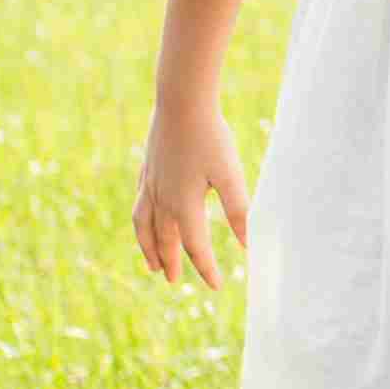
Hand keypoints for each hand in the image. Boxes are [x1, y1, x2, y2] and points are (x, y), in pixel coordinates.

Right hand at [132, 92, 248, 285]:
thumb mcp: (230, 175)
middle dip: (171, 262)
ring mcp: (151, 185)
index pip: (195, 246)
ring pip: (145, 227)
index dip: (206, 268)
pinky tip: (146, 221)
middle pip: (165, 240)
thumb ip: (239, 210)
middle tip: (174, 281)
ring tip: (152, 265)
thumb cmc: (210, 137)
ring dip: (149, 249)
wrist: (181, 103)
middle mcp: (162, 200)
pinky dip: (143, 222)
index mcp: (184, 205)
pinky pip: (140, 206)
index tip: (217, 286)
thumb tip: (249, 244)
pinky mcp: (147, 170)